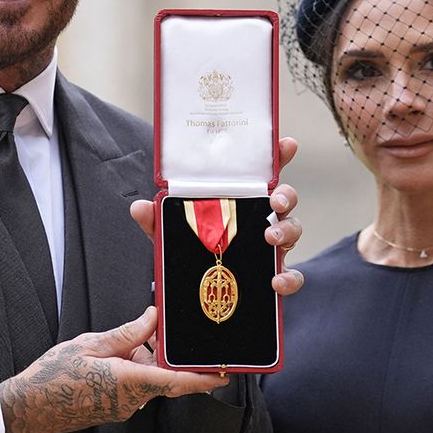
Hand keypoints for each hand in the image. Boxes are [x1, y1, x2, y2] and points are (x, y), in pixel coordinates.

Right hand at [0, 306, 227, 432]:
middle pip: (165, 376)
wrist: (28, 408)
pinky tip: (118, 353)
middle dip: (168, 355)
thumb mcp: (90, 345)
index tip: (225, 375)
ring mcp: (123, 408)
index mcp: (129, 382)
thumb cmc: (53, 376)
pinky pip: (135, 386)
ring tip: (130, 338)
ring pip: (149, 380)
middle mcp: (131, 400)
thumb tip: (153, 318)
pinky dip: (135, 369)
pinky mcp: (114, 409)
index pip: (176, 382)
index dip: (203, 379)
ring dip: (147, 359)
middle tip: (166, 331)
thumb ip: (127, 333)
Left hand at [130, 136, 304, 295]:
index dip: (278, 156)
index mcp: (241, 200)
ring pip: (293, 229)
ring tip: (271, 238)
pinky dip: (289, 278)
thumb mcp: (172, 232)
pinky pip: (292, 274)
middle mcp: (261, 218)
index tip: (287, 144)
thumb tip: (139, 207)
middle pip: (285, 198)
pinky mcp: (274, 272)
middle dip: (286, 195)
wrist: (197, 288)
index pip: (263, 173)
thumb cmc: (191, 249)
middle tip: (274, 202)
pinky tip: (276, 281)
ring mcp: (271, 245)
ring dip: (287, 231)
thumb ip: (157, 219)